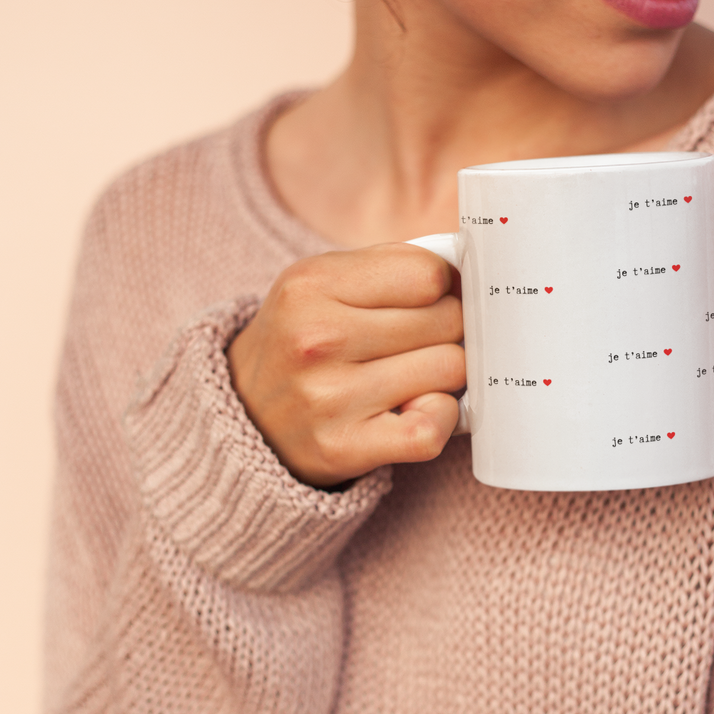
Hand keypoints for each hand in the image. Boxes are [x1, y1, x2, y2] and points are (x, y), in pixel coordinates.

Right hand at [227, 243, 464, 487]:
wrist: (244, 414)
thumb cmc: (304, 341)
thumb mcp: (323, 283)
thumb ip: (392, 266)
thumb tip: (470, 273)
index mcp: (311, 285)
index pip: (429, 274)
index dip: (441, 287)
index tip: (427, 302)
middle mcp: (317, 338)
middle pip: (447, 321)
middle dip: (447, 331)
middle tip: (419, 343)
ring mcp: (329, 397)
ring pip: (449, 370)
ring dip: (444, 375)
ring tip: (413, 375)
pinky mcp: (343, 447)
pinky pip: (431, 429)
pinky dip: (440, 418)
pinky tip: (419, 408)